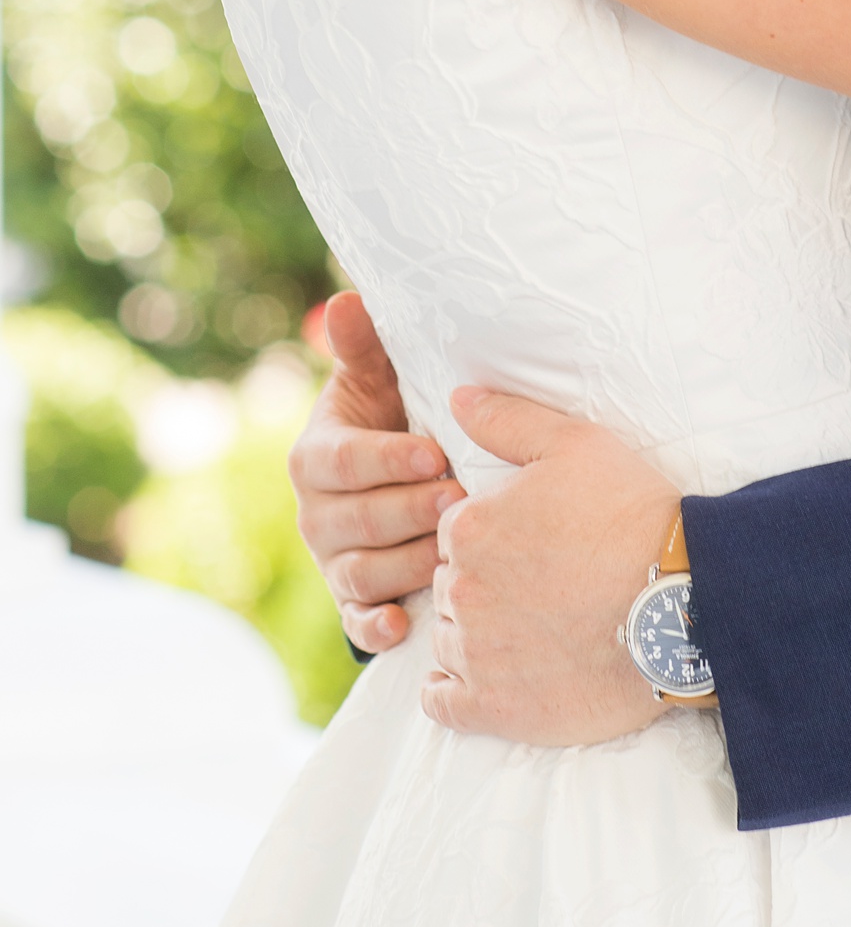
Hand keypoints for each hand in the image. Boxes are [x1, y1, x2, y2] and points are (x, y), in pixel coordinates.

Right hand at [287, 291, 463, 652]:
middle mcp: (316, 513)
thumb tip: (348, 299)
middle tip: (459, 501)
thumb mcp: (377, 378)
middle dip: (410, 511)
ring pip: (365, 572)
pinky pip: (359, 621)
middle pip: (359, 521)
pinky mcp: (352, 600)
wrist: (390, 481)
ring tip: (451, 552)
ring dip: (409, 564)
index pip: (343, 462)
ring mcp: (333, 561)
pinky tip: (407, 624)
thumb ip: (364, 345)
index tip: (436, 454)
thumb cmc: (390, 416)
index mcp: (315, 457)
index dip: (388, 460)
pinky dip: (379, 626)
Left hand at [421, 388, 680, 744]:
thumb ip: (507, 420)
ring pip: (447, 638)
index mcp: (469, 527)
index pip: (455, 532)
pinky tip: (490, 674)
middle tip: (540, 586)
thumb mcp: (576, 445)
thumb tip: (457, 397)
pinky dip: (454, 690)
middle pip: (449, 584)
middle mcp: (459, 590)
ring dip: (474, 634)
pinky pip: (441, 703)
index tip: (534, 545)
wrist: (683, 603)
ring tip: (532, 628)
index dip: (493, 536)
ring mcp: (474, 653)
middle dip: (483, 584)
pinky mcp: (493, 708)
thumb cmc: (633, 517)